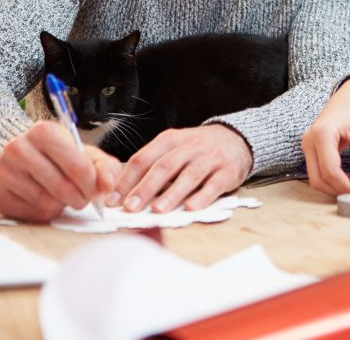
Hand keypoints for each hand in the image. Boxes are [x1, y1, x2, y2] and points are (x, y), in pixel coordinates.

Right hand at [0, 120, 120, 221]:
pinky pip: (31, 214)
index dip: (93, 184)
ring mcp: (2, 172)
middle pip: (61, 187)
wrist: (24, 158)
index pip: (77, 166)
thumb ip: (105, 168)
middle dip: (80, 198)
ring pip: (46, 203)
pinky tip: (48, 201)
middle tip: (84, 198)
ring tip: (65, 196)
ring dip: (63, 205)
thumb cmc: (60, 156)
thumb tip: (107, 187)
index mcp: (43, 132)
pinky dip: (46, 213)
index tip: (99, 191)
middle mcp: (17, 148)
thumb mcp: (87, 154)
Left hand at [106, 124, 251, 212]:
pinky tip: (190, 208)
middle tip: (131, 207)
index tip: (113, 199)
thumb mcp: (175, 147)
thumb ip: (153, 164)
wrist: (236, 138)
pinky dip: (202, 197)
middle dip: (145, 188)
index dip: (127, 179)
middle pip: (164, 166)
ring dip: (171, 194)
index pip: (144, 158)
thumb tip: (124, 191)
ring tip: (157, 211)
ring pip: (189, 175)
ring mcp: (210, 158)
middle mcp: (191, 146)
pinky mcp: (228, 171)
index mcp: (171, 139)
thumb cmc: (198, 149)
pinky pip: (214, 184)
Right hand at [302, 77, 349, 195]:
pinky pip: (317, 171)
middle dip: (339, 190)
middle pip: (318, 179)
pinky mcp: (310, 148)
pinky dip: (333, 179)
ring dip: (336, 186)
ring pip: (315, 178)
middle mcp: (309, 140)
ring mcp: (306, 145)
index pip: (330, 171)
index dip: (346, 187)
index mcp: (322, 134)